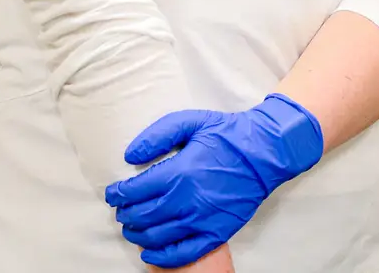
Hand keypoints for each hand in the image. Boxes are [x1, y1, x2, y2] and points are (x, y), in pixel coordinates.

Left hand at [105, 94, 322, 267]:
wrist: (264, 152)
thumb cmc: (227, 134)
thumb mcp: (191, 122)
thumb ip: (158, 136)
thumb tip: (130, 156)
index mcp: (179, 172)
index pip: (135, 191)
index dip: (118, 194)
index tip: (113, 193)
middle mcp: (187, 200)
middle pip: (142, 217)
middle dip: (125, 214)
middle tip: (121, 210)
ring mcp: (201, 220)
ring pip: (157, 237)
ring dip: (137, 234)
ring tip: (132, 227)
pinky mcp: (215, 233)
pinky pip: (182, 253)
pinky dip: (160, 256)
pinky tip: (150, 251)